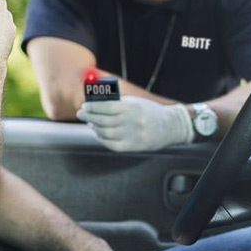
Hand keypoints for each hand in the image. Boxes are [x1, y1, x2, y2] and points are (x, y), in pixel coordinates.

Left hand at [77, 96, 192, 151]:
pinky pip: (111, 144)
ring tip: (90, 122)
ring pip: (106, 133)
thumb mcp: (134, 102)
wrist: (170, 126)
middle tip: (81, 113)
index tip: (85, 105)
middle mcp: (132, 122)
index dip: (93, 107)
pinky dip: (101, 138)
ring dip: (94, 127)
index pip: (107, 107)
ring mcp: (133, 136)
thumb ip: (116, 103)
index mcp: (132, 108)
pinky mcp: (132, 147)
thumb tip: (94, 104)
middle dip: (89, 117)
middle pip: (104, 120)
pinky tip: (98, 133)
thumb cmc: (149, 111)